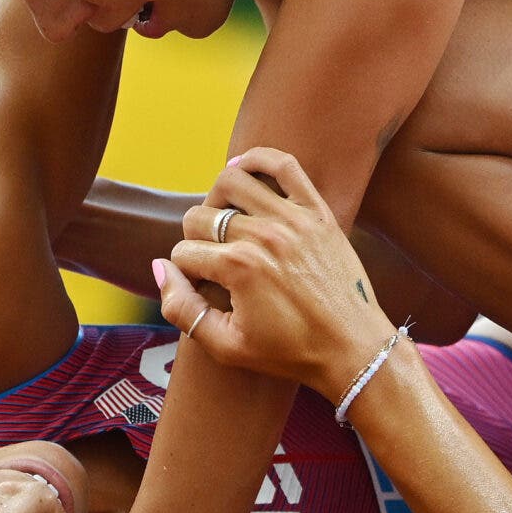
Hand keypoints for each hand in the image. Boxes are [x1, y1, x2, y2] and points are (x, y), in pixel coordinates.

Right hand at [151, 148, 394, 393]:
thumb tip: (159, 268)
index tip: (200, 287)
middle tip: (210, 259)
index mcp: (238, 268)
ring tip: (223, 222)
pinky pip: (283, 164)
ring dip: (215, 199)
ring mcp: (293, 219)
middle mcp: (263, 236)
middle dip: (194, 237)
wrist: (352, 346)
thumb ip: (182, 309)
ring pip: (231, 181)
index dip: (184, 272)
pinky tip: (242, 172)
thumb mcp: (226, 346)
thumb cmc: (290, 352)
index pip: (184, 252)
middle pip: (200, 216)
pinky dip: (257, 160)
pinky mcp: (317, 212)